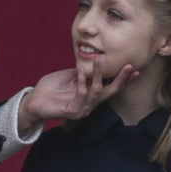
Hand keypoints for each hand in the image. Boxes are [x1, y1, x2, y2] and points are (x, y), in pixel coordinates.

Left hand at [18, 59, 136, 130]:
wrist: (34, 100)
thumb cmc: (52, 88)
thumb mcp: (72, 75)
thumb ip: (85, 71)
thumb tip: (96, 60)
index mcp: (92, 95)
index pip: (112, 87)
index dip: (124, 80)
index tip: (136, 70)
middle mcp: (91, 104)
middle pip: (111, 92)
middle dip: (121, 79)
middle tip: (129, 66)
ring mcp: (83, 109)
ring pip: (97, 91)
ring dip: (99, 75)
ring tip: (99, 60)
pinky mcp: (73, 111)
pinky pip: (81, 94)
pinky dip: (82, 81)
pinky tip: (81, 70)